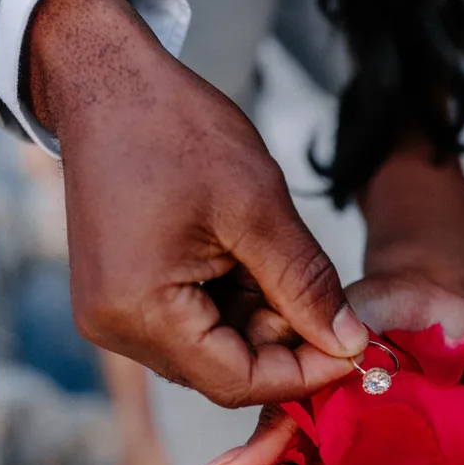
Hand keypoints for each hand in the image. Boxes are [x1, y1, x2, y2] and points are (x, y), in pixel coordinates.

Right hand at [26, 0, 368, 406]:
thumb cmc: (174, 129)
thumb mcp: (257, 205)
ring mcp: (110, 315)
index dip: (303, 374)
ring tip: (274, 257)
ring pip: (207, 350)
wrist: (106, 83)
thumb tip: (350, 345)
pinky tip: (242, 258)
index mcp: (139, 310)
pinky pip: (185, 325)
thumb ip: (305, 284)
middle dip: (281, 342)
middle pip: (220, 371)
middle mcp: (114, 328)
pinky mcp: (116, 297)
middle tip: (322, 292)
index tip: (357, 348)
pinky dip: (227, 305)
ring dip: (255, 320)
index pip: (235, 381)